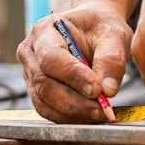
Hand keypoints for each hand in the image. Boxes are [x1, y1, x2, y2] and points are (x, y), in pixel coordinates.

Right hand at [17, 2, 130, 122]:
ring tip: (99, 113)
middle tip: (101, 109)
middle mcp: (31, 53)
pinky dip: (69, 117)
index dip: (73, 76)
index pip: (52, 57)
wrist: (94, 30)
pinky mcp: (37, 91)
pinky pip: (48, 110)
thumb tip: (108, 90)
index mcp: (45, 30)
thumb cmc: (100, 27)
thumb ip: (112, 59)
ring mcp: (31, 73)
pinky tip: (89, 115)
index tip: (97, 89)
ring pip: (44, 102)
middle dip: (74, 101)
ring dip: (72, 113)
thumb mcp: (113, 35)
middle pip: (44, 84)